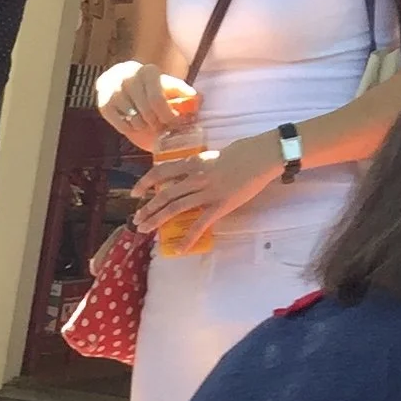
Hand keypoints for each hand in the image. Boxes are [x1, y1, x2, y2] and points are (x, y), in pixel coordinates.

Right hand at [97, 59, 195, 146]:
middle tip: (159, 125)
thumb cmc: (147, 86)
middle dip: (156, 123)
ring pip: (134, 119)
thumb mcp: (165, 85)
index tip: (173, 123)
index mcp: (148, 71)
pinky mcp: (103, 103)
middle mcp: (129, 78)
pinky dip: (129, 128)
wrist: (117, 79)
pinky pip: (120, 124)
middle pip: (146, 112)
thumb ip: (180, 90)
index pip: (157, 99)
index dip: (167, 115)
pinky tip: (133, 124)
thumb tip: (197, 97)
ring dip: (143, 126)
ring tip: (146, 122)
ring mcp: (114, 91)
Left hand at [128, 130, 282, 246]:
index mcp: (194, 162)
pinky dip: (188, 239)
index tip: (136, 192)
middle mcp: (195, 177)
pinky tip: (179, 249)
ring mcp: (207, 192)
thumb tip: (192, 170)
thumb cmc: (245, 151)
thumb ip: (200, 164)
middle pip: (164, 194)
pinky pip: (199, 225)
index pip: (162, 171)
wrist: (264, 155)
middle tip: (136, 220)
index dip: (145, 182)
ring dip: (156, 220)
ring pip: (174, 208)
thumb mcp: (215, 154)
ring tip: (144, 230)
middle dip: (147, 208)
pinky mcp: (220, 206)